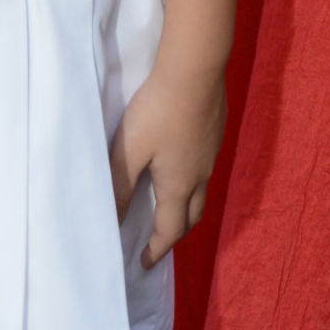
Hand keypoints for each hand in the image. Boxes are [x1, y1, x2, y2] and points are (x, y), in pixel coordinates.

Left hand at [110, 59, 227, 269]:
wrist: (196, 68)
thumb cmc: (158, 110)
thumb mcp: (129, 150)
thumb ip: (119, 185)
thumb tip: (113, 221)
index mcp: (180, 185)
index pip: (170, 230)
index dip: (157, 249)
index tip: (144, 261)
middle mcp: (201, 174)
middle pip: (192, 216)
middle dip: (175, 233)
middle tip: (158, 239)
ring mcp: (212, 152)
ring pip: (202, 191)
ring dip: (185, 205)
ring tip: (167, 204)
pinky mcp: (216, 131)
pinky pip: (206, 166)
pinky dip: (193, 179)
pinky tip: (180, 163)